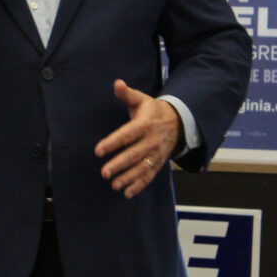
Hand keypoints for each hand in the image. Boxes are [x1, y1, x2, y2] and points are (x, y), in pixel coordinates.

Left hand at [94, 80, 179, 198]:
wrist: (178, 122)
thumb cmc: (152, 110)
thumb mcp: (141, 99)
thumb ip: (127, 94)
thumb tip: (117, 83)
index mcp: (145, 124)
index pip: (127, 134)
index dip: (113, 142)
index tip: (98, 150)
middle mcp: (152, 140)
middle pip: (134, 154)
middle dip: (119, 164)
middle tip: (104, 172)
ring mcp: (156, 154)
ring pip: (142, 168)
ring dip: (128, 178)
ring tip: (114, 185)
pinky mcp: (158, 163)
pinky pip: (149, 176)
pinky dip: (139, 185)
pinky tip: (126, 193)